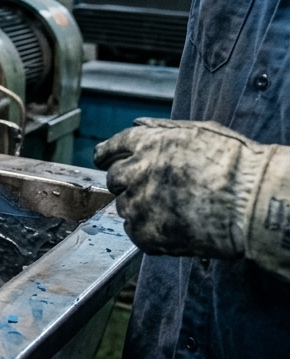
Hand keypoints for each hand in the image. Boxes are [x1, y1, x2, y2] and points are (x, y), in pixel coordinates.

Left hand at [93, 118, 266, 257]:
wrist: (253, 202)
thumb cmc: (236, 164)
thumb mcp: (198, 131)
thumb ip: (161, 130)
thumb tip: (137, 125)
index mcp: (146, 143)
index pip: (110, 149)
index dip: (107, 156)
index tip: (104, 161)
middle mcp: (135, 170)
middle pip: (114, 180)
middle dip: (127, 183)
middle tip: (151, 190)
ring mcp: (138, 202)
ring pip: (125, 207)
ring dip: (141, 208)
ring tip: (173, 210)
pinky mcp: (146, 231)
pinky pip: (133, 233)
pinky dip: (147, 232)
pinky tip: (170, 229)